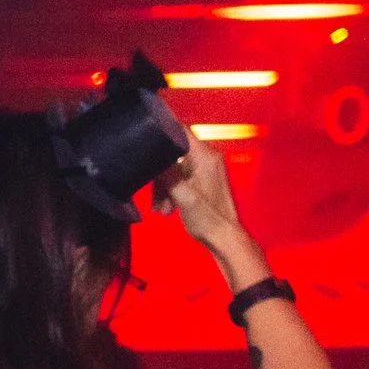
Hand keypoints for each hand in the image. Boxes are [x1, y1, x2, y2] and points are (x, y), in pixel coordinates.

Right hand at [155, 136, 252, 256]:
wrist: (224, 238)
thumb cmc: (208, 219)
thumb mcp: (183, 197)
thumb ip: (168, 174)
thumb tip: (154, 156)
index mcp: (205, 157)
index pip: (181, 130)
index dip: (162, 131)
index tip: (144, 139)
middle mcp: (208, 158)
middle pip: (174, 152)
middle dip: (159, 171)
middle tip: (154, 193)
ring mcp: (207, 168)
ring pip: (175, 166)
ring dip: (164, 184)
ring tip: (161, 207)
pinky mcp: (204, 179)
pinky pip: (181, 175)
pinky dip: (172, 188)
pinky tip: (167, 206)